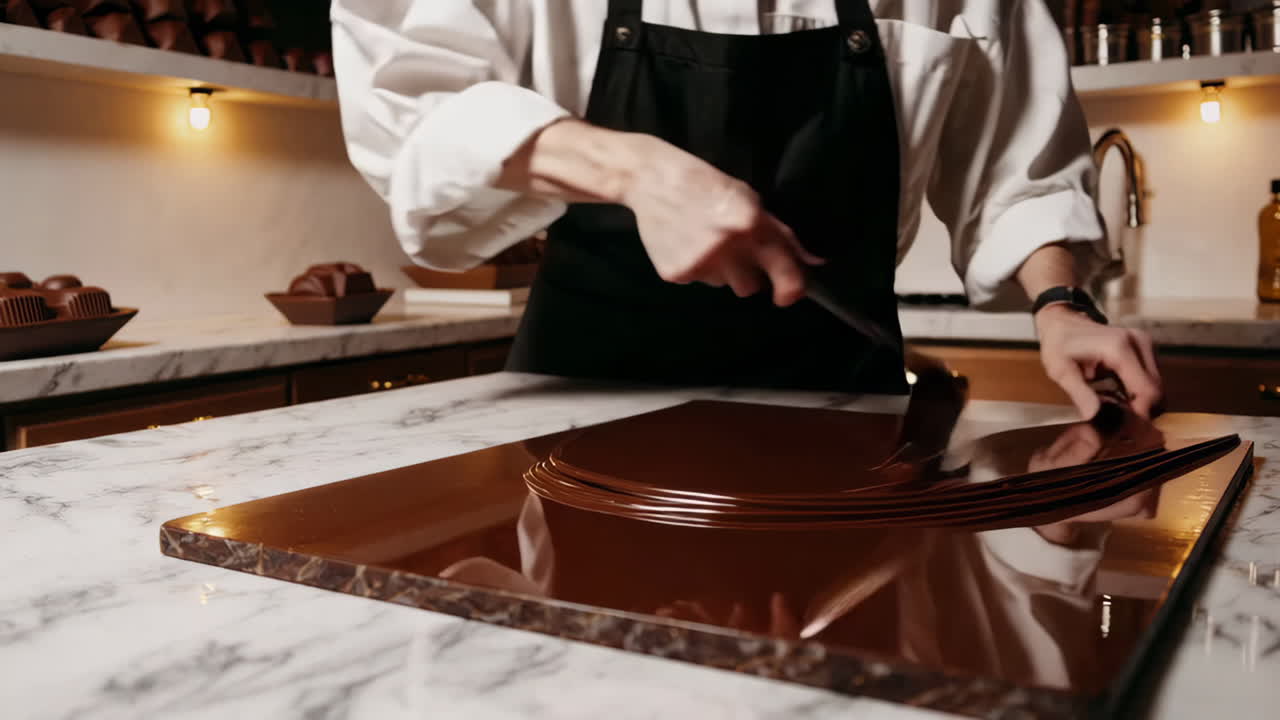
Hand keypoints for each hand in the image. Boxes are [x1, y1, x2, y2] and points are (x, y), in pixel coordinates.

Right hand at [499, 119, 820, 304]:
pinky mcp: (675, 273)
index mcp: (751, 225)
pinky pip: (696, 282)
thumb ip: (781, 233)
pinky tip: (684, 242)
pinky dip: (694, 267)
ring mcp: (699, 264)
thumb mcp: (749, 198)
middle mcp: (727, 248)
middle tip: (732, 249)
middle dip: (747, 275)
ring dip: (720, 270)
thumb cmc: (706, 184)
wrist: (651, 179)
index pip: (784, 272)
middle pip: (749, 288)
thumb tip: (815, 260)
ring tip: (703, 238)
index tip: (788, 297)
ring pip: (722, 285)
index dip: (792, 290)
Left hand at [1034, 305, 1162, 419]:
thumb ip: (1079, 393)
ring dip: (1140, 400)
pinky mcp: (1145, 346)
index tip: (1123, 427)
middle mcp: (1138, 342)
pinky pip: (1150, 376)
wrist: (1063, 320)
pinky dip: (1139, 390)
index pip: (1146, 391)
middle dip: (1140, 408)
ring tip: (1115, 405)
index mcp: (1119, 348)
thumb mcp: (1060, 370)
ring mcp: (1145, 343)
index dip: (1139, 413)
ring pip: (1156, 384)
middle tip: (1117, 418)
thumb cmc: (1059, 343)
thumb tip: (1095, 417)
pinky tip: (1119, 394)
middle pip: (1156, 389)